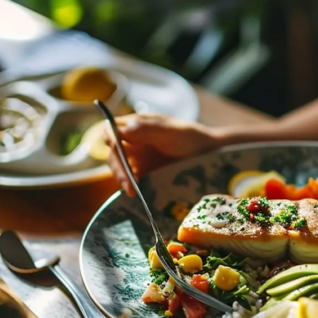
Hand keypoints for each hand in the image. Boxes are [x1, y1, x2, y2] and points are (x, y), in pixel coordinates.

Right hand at [105, 114, 222, 195]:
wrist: (207, 153)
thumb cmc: (189, 136)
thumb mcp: (169, 131)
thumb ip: (147, 129)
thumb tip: (121, 130)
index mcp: (135, 125)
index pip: (111, 129)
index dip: (110, 139)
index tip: (115, 149)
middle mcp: (131, 141)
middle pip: (113, 152)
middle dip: (118, 167)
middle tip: (127, 182)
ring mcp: (136, 157)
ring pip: (119, 167)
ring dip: (122, 178)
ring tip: (131, 190)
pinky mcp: (142, 172)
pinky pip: (130, 179)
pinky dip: (130, 185)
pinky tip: (135, 192)